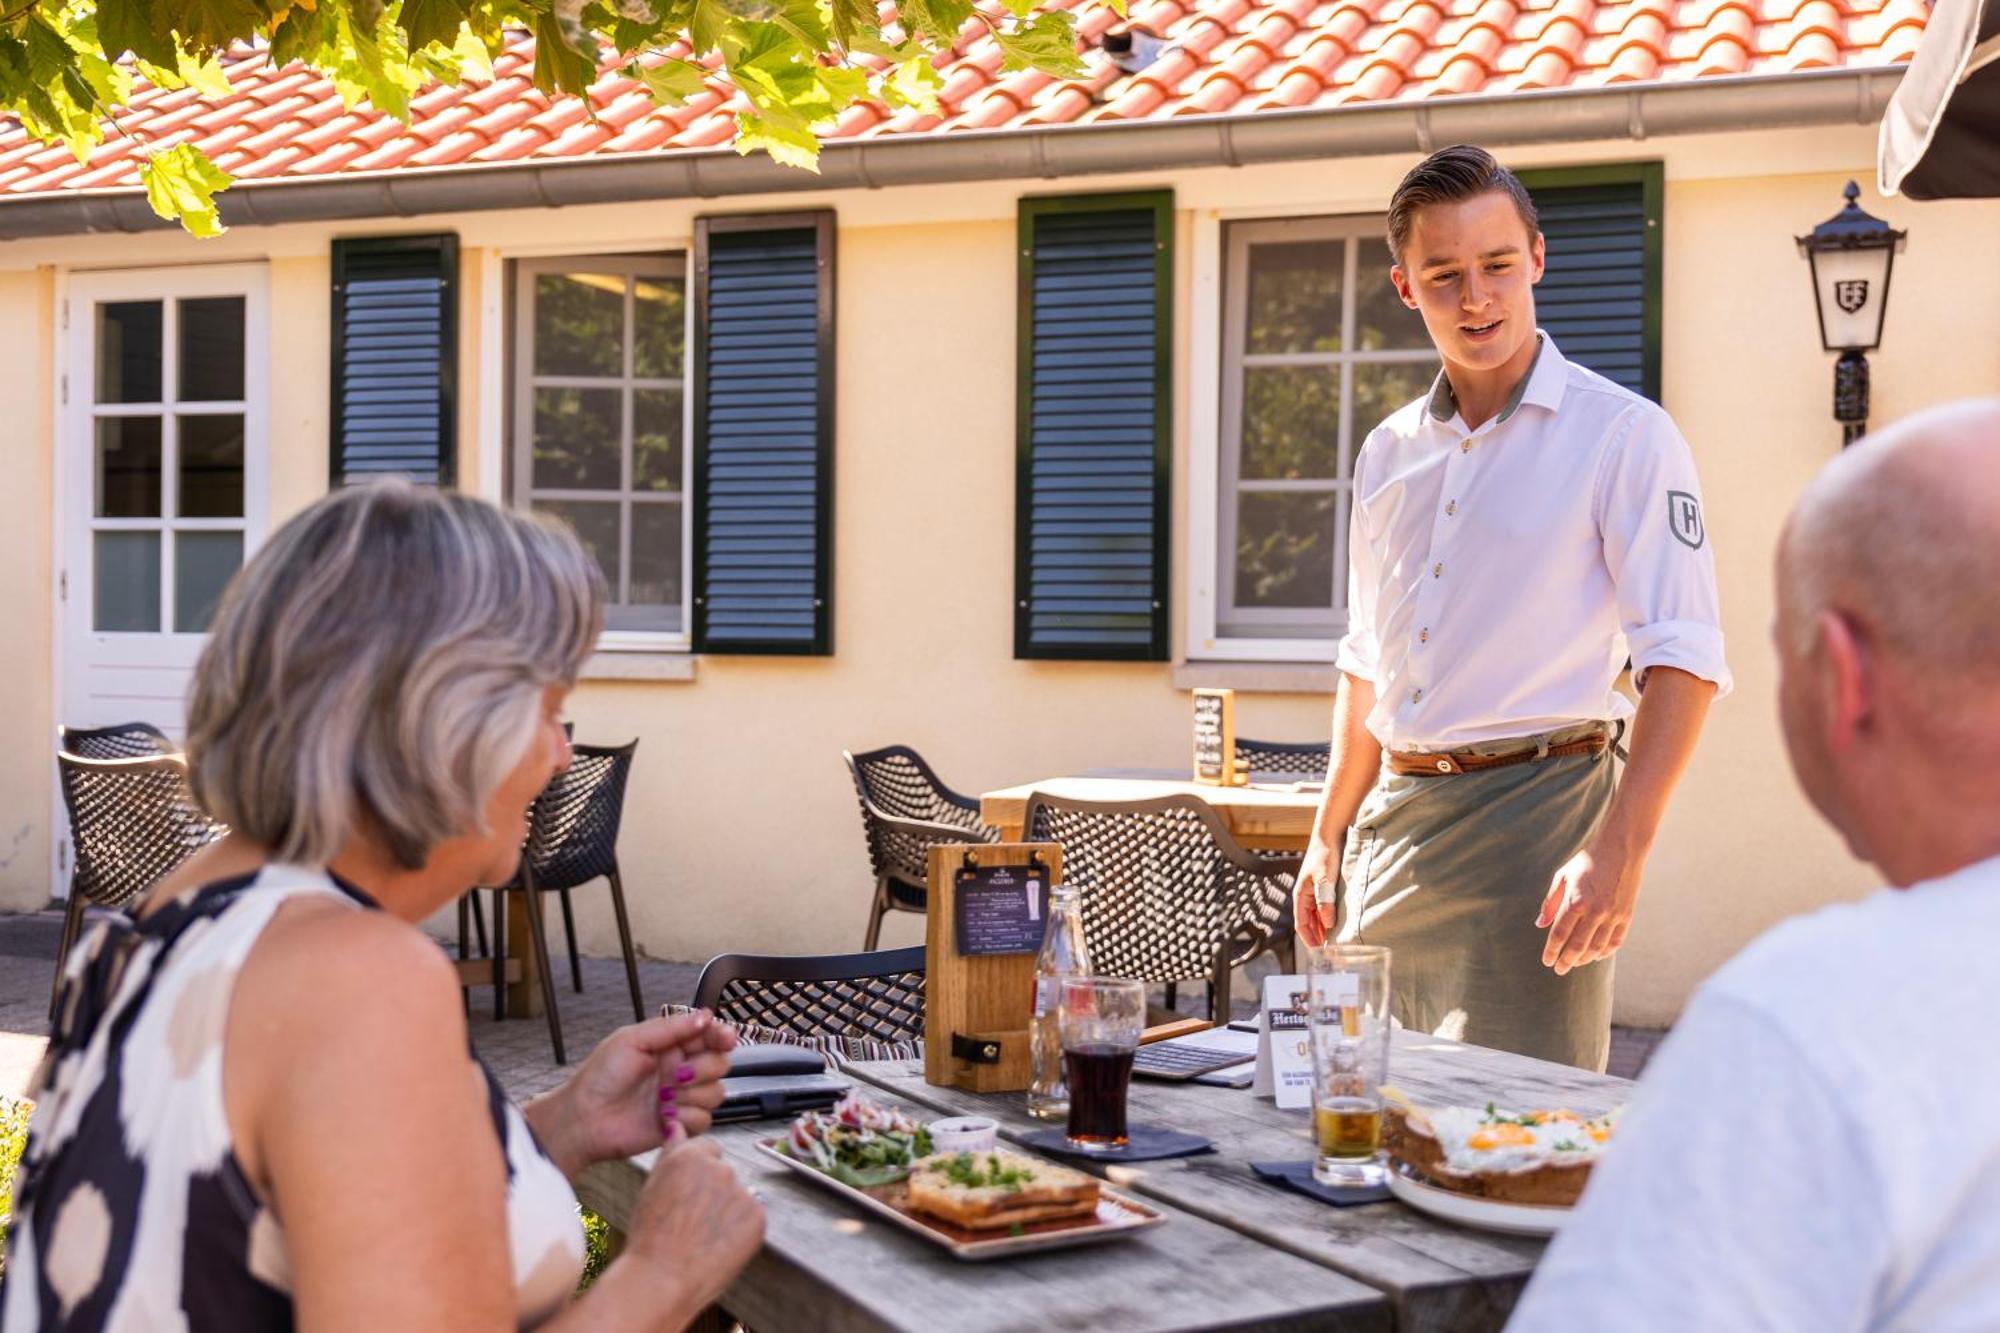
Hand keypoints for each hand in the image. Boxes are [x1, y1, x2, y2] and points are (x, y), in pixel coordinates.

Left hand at [540, 1011, 736, 1174]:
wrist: (583, 1120)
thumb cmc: (599, 1078)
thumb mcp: (631, 1041)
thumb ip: (671, 1027)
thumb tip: (705, 1016)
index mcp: (670, 1046)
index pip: (709, 1035)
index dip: (722, 1035)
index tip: (725, 1038)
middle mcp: (680, 1070)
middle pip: (720, 1063)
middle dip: (704, 1068)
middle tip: (678, 1074)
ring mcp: (682, 1098)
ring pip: (716, 1092)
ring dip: (693, 1095)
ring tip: (664, 1098)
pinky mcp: (680, 1123)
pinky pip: (705, 1120)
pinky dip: (687, 1117)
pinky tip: (665, 1115)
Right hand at [626, 1125, 764, 1311]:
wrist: (661, 1279)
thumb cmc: (650, 1237)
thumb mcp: (652, 1185)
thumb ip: (671, 1152)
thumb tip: (677, 1126)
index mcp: (691, 1155)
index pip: (708, 1148)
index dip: (697, 1172)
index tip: (688, 1193)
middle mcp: (721, 1168)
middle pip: (724, 1171)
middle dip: (714, 1191)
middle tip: (693, 1220)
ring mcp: (742, 1192)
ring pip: (739, 1196)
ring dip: (728, 1211)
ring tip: (703, 1238)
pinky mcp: (758, 1217)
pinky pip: (751, 1218)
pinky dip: (740, 1231)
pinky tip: (718, 1247)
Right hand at [1292, 834, 1342, 948]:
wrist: (1329, 835)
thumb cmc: (1325, 855)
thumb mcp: (1325, 879)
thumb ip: (1325, 901)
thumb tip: (1327, 924)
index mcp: (1300, 895)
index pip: (1301, 924)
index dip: (1309, 939)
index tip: (1319, 952)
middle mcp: (1304, 896)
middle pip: (1307, 923)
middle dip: (1316, 938)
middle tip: (1329, 952)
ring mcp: (1312, 892)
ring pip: (1315, 917)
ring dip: (1322, 929)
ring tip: (1334, 941)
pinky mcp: (1322, 887)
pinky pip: (1322, 909)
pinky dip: (1327, 919)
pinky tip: (1337, 923)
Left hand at [1536, 840, 1642, 974]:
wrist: (1621, 850)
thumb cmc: (1587, 862)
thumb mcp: (1562, 877)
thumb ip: (1551, 902)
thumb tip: (1540, 925)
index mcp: (1576, 901)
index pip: (1560, 935)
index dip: (1552, 951)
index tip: (1547, 961)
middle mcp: (1595, 912)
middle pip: (1577, 946)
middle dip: (1566, 961)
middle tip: (1559, 970)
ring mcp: (1613, 915)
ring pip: (1597, 948)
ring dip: (1584, 959)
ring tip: (1575, 963)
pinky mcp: (1626, 915)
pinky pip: (1615, 941)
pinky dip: (1605, 952)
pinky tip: (1596, 956)